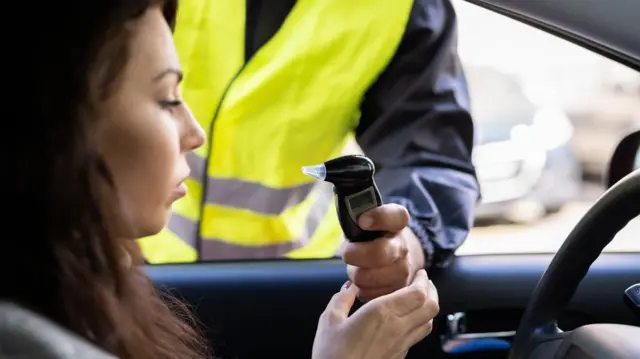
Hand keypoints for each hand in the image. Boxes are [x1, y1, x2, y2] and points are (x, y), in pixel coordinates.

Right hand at [312, 270, 438, 358]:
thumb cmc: (332, 354)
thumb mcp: (330, 321)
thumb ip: (341, 299)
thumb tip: (349, 287)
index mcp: (381, 313)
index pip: (417, 293)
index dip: (422, 281)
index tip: (419, 273)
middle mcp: (397, 327)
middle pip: (430, 307)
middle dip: (431, 291)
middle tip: (424, 282)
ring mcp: (401, 344)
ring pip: (428, 322)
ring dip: (428, 307)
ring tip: (420, 299)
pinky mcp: (399, 356)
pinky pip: (417, 336)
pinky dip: (419, 322)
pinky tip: (407, 320)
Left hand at [342, 204, 425, 301]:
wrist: (394, 258)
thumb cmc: (371, 237)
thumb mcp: (367, 220)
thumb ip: (356, 213)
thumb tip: (347, 212)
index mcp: (397, 224)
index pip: (397, 216)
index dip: (379, 217)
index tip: (362, 220)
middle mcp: (404, 247)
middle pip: (379, 253)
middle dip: (355, 254)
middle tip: (347, 252)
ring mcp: (403, 271)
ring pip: (368, 277)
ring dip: (355, 273)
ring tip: (357, 267)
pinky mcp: (396, 292)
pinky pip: (368, 294)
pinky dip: (360, 289)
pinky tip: (364, 280)